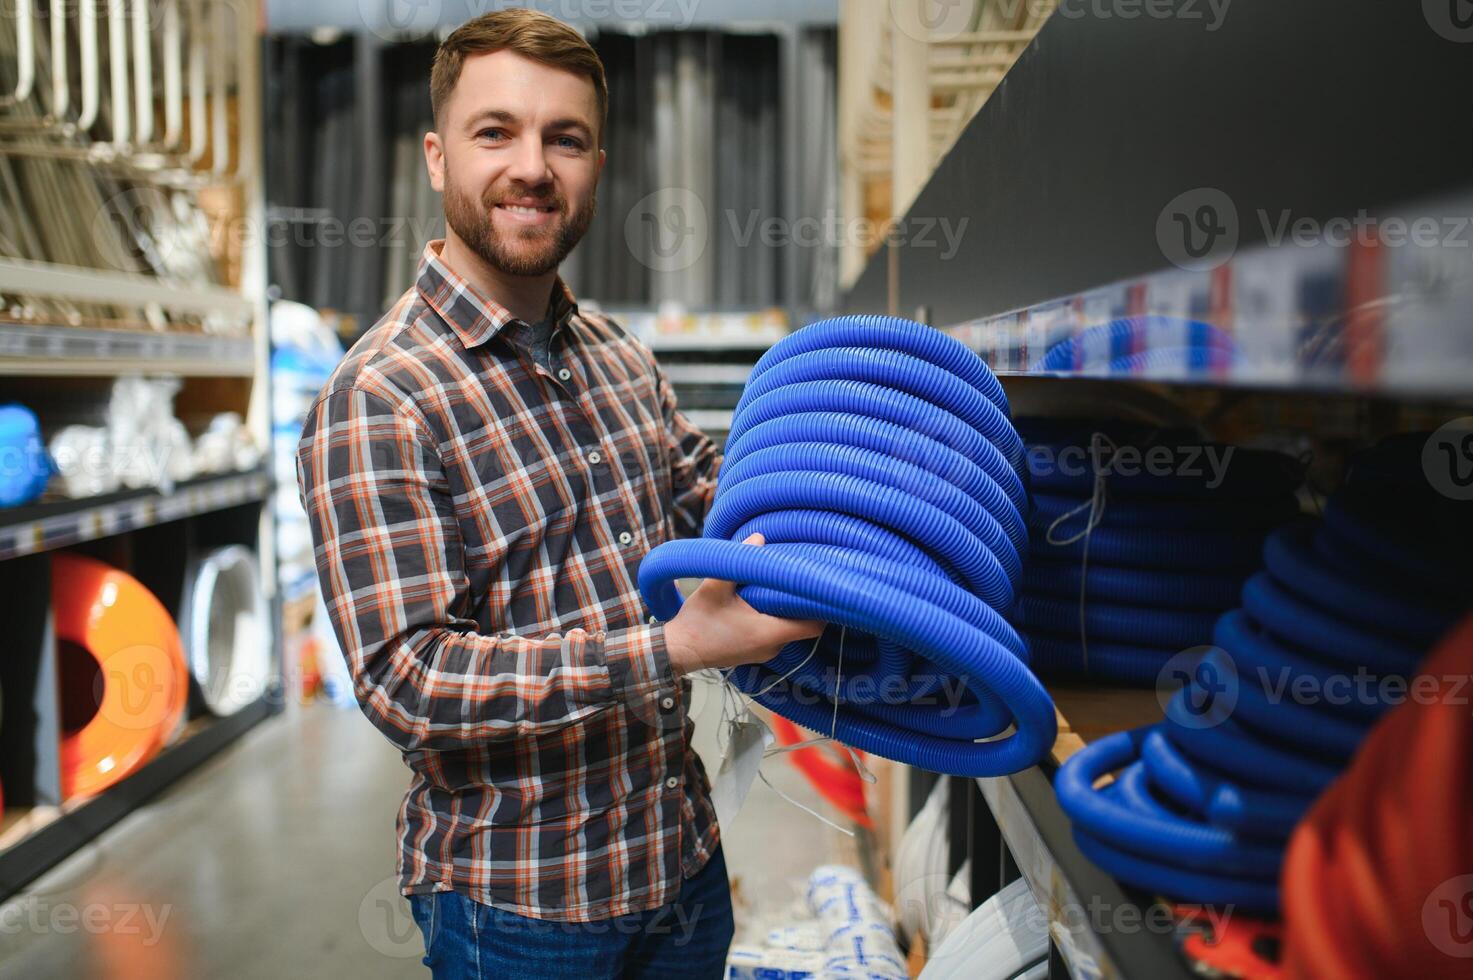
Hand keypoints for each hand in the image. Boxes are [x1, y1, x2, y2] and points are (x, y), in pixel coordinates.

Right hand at [663, 533, 824, 674]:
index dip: (823, 607)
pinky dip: (776, 619)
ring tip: (782, 586)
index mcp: (768, 632)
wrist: (679, 649)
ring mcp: (765, 653)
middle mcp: (772, 647)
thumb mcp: (715, 587)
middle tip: (802, 578)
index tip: (821, 586)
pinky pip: (776, 635)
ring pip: (790, 630)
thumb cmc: (697, 622)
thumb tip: (759, 536)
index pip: (813, 626)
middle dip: (805, 603)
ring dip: (789, 611)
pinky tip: (765, 601)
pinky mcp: (756, 652)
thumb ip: (738, 561)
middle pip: (804, 626)